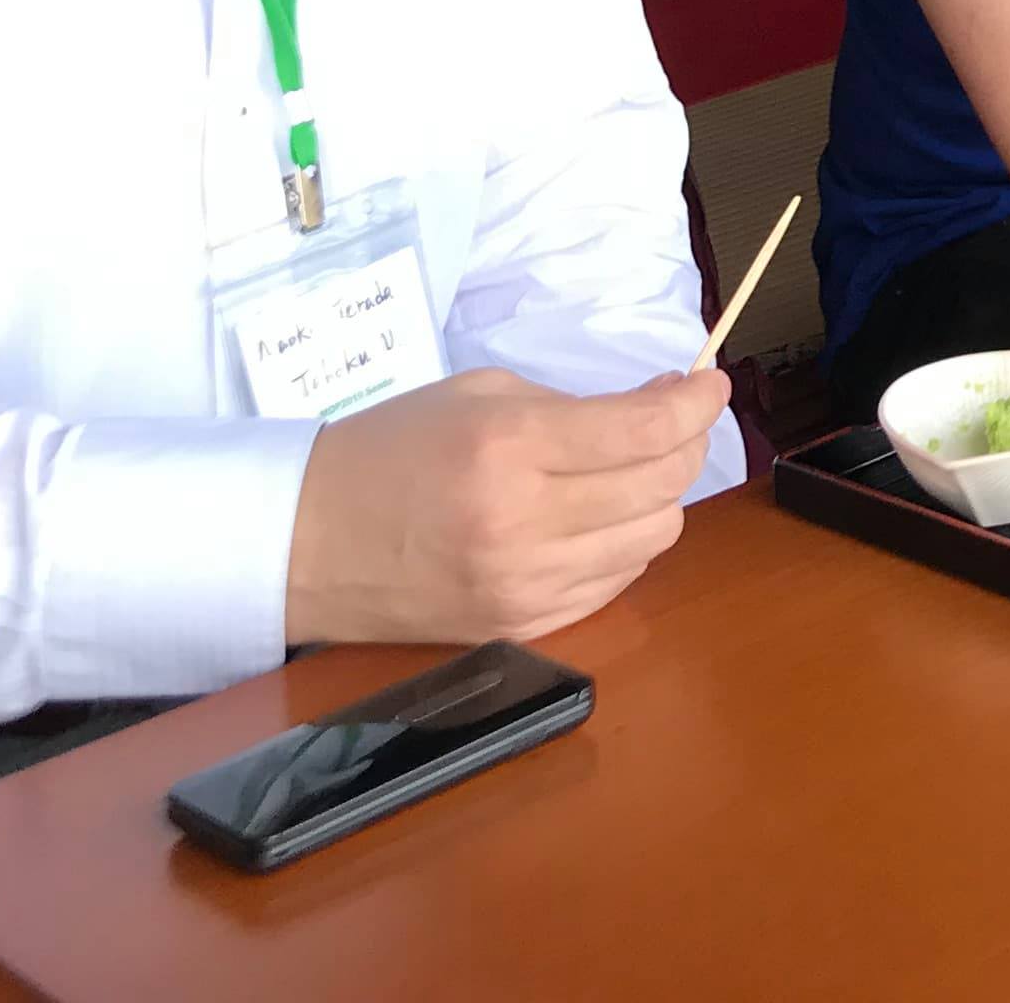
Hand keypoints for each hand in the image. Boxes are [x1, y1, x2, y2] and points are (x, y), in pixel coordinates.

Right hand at [284, 367, 725, 648]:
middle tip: (671, 423)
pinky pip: (615, 583)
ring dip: (659, 498)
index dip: (696, 402)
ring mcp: (523, 584)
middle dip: (684, 445)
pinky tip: (598, 520)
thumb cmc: (388, 451)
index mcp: (509, 448)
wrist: (301, 543)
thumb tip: (660, 404)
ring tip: (631, 472)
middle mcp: (523, 522)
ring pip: (652, 539)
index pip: (645, 431)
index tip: (708, 383)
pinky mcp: (520, 625)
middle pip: (663, 486)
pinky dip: (624, 546)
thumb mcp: (480, 395)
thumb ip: (574, 404)